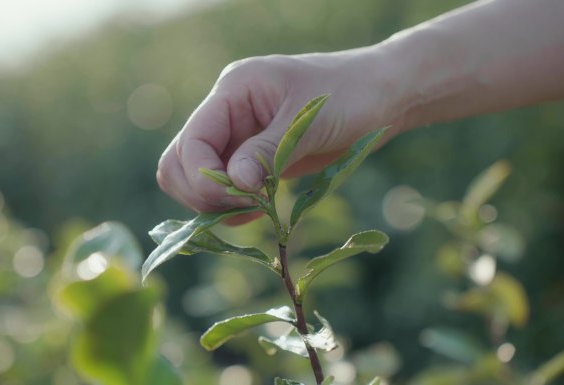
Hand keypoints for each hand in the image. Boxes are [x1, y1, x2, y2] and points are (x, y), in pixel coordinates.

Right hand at [157, 48, 400, 221]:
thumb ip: (267, 152)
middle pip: (181, 162)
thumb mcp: (307, 122)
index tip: (240, 196)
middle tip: (243, 207)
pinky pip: (224, 190)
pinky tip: (258, 212)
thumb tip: (235, 184)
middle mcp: (227, 114)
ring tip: (254, 210)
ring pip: (197, 180)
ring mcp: (238, 138)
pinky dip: (232, 209)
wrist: (382, 97)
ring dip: (216, 203)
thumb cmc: (350, 95)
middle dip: (202, 192)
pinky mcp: (253, 160)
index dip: (204, 177)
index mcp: (233, 92)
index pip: (191, 141)